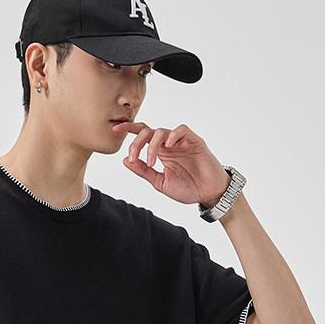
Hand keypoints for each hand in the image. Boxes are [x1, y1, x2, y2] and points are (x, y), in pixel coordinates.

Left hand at [113, 121, 230, 208]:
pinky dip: (173, 134)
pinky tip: (168, 145)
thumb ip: (144, 171)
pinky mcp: (195, 142)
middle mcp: (169, 144)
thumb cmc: (188, 188)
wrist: (208, 194)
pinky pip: (182, 130)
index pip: (143, 135)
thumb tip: (126, 160)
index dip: (129, 129)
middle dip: (137, 141)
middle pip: (148, 131)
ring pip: (162, 131)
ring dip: (152, 145)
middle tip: (134, 156)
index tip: (116, 128)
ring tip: (151, 161)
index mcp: (161, 152)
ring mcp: (181, 142)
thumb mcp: (160, 182)